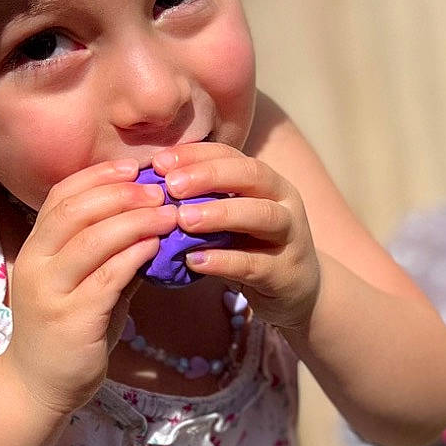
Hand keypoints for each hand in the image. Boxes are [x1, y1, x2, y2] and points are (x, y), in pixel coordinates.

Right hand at [5, 162, 173, 415]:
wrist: (38, 386)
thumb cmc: (66, 332)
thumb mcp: (82, 285)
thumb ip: (107, 254)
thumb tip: (151, 220)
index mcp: (34, 249)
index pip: (61, 197)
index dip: (98, 176)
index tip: (134, 166)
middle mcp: (35, 265)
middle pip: (75, 211)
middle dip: (121, 193)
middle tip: (158, 189)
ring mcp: (50, 293)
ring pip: (92, 241)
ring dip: (135, 221)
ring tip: (168, 213)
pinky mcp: (72, 320)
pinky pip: (107, 278)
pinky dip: (134, 255)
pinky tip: (157, 246)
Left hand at [154, 141, 320, 330]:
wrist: (295, 290)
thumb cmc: (252, 247)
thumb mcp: (231, 219)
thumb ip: (203, 202)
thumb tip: (150, 189)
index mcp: (266, 180)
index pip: (232, 155)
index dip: (196, 155)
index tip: (160, 163)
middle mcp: (283, 200)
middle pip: (251, 175)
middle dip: (210, 176)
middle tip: (171, 186)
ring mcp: (290, 235)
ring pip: (261, 215)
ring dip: (220, 213)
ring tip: (183, 219)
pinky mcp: (286, 272)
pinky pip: (255, 263)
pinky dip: (224, 261)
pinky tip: (194, 260)